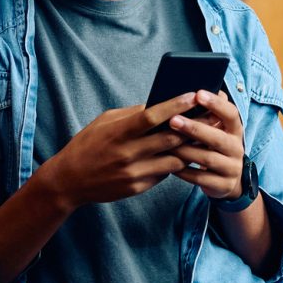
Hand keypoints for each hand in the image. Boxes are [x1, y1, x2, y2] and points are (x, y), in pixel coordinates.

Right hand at [37, 93, 197, 209]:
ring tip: (208, 136)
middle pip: (169, 138)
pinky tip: (189, 154)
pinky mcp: (137, 187)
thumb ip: (132, 114)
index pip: (151, 116)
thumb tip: (161, 104)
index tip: (194, 95)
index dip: (175, 105)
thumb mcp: (105, 122)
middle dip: (194, 126)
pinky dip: (177, 162)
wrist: (68, 181)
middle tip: (214, 116)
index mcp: (119, 132)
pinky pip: (165, 173)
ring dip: (191, 148)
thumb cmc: (88, 144)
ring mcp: (133, 172)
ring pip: (174, 159)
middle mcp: (127, 153)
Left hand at [166, 90, 245, 199]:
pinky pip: (200, 178)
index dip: (216, 104)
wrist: (228, 180)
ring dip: (185, 150)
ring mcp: (231, 167)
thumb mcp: (218, 130)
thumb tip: (194, 91)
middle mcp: (237, 148)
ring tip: (165, 144)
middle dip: (194, 128)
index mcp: (235, 130)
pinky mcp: (223, 185)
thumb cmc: (214, 147)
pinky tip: (169, 165)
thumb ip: (209, 114)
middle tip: (173, 120)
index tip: (198, 94)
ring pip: (207, 158)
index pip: (231, 114)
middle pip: (217, 138)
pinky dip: (184, 171)